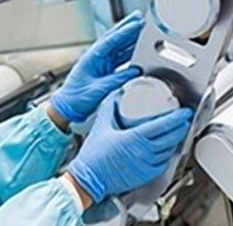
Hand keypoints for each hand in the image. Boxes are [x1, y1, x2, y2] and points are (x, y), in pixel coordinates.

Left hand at [50, 11, 144, 123]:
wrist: (67, 108)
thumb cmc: (76, 99)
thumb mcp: (98, 90)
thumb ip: (117, 79)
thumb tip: (135, 71)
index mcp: (91, 58)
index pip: (110, 40)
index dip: (125, 31)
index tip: (137, 23)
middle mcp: (96, 57)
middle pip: (114, 39)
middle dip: (127, 27)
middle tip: (139, 16)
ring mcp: (100, 63)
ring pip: (118, 47)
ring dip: (130, 37)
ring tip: (142, 28)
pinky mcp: (105, 70)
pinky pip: (120, 57)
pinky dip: (129, 51)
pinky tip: (138, 48)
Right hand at [66, 94, 192, 202]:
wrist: (90, 178)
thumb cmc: (93, 156)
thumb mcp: (100, 126)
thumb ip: (109, 108)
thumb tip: (116, 96)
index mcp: (134, 138)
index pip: (163, 125)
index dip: (177, 118)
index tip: (183, 112)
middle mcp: (144, 152)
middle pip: (171, 138)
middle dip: (181, 127)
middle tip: (183, 120)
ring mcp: (147, 165)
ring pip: (170, 151)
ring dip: (176, 141)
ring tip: (176, 133)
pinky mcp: (147, 176)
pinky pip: (164, 164)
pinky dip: (168, 155)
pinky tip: (166, 150)